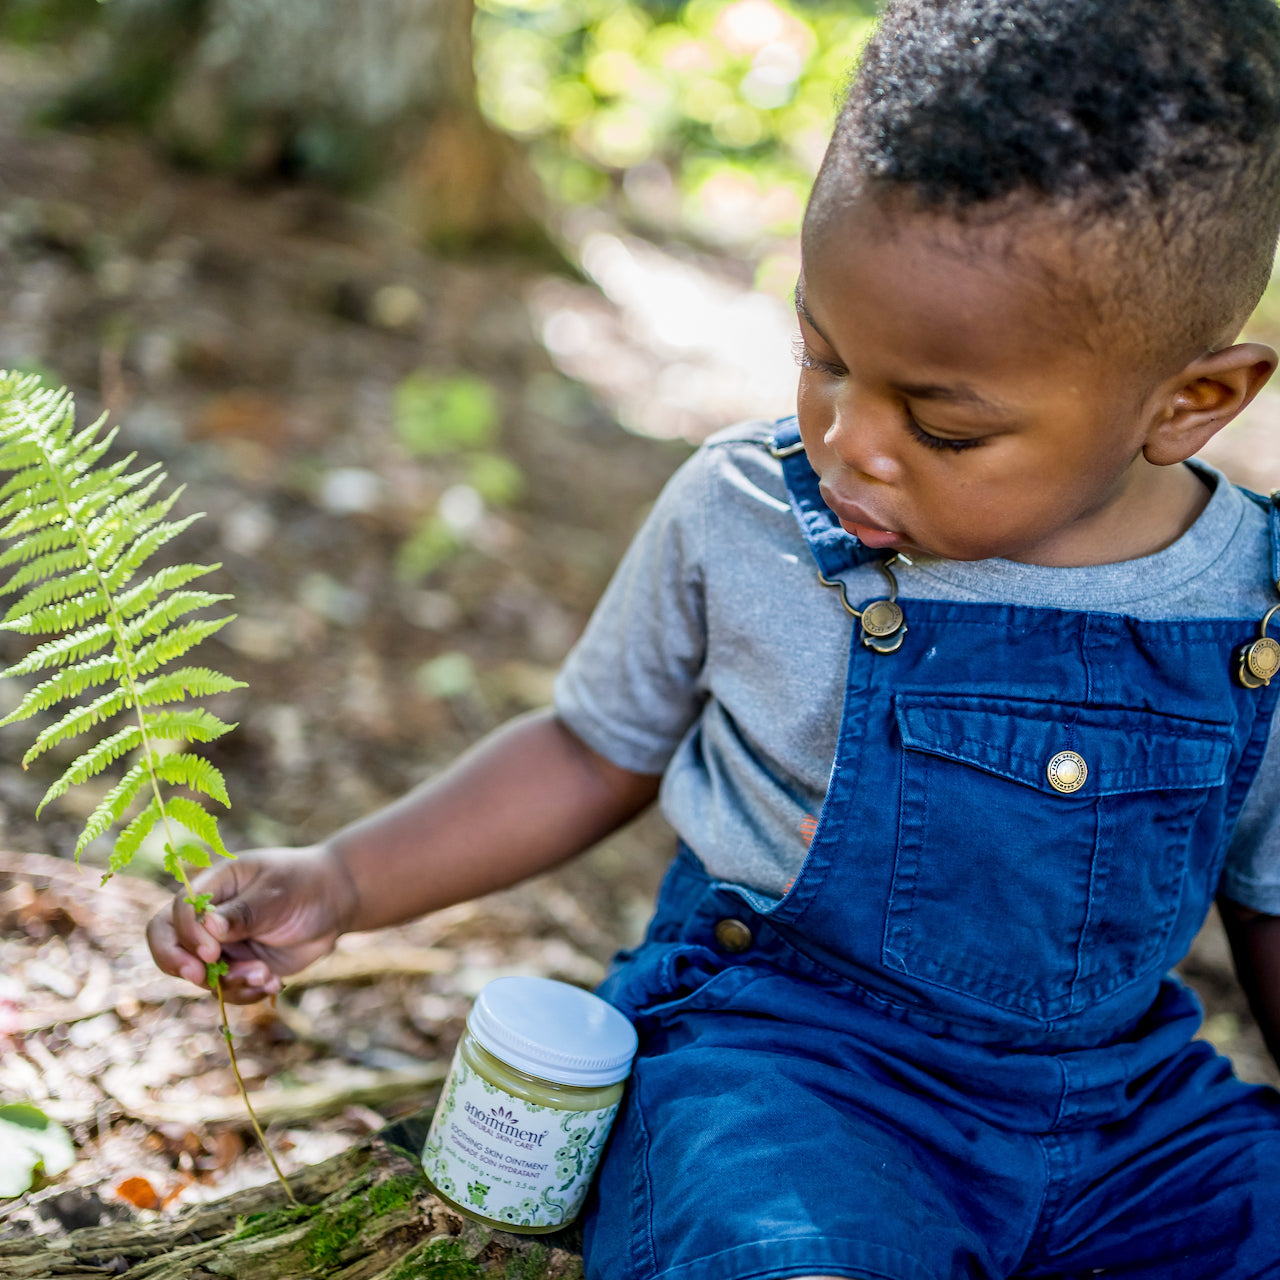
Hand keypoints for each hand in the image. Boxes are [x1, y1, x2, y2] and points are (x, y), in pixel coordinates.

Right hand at [146, 845, 358, 1002]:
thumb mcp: (277, 893)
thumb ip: (244, 911)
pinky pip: (227, 990)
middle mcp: (208, 917)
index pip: (177, 913)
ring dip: (229, 983)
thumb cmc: (304, 885)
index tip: (213, 952)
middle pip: (167, 943)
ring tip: (266, 974)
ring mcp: (221, 944)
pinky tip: (274, 983)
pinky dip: (247, 992)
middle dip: (179, 964)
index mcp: (213, 886)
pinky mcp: (238, 967)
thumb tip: (209, 926)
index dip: (188, 935)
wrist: (334, 902)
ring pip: (200, 975)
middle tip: (202, 978)